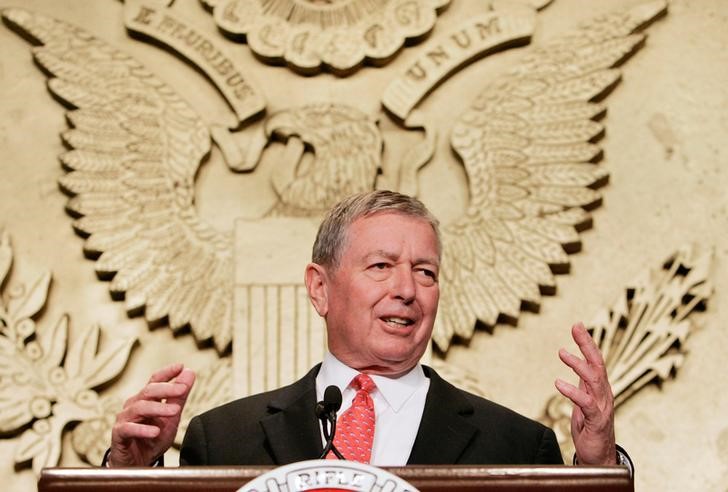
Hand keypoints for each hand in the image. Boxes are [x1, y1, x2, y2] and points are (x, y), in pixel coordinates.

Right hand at [108, 363, 195, 466]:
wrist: (138, 464)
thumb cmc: (153, 439)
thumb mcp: (172, 418)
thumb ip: (180, 397)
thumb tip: (189, 373)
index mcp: (146, 399)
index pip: (154, 381)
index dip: (166, 373)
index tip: (180, 366)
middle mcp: (134, 405)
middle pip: (148, 391)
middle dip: (167, 388)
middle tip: (183, 389)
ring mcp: (124, 419)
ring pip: (140, 407)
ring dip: (159, 408)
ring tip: (175, 411)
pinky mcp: (118, 434)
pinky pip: (128, 428)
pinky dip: (142, 429)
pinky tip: (155, 431)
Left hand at [555, 323, 616, 464]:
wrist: (600, 457)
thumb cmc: (591, 429)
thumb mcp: (584, 402)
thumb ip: (583, 384)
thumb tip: (577, 365)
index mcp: (599, 389)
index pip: (595, 361)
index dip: (587, 343)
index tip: (577, 326)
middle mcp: (604, 394)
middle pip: (598, 364)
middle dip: (587, 344)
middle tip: (576, 327)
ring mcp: (602, 407)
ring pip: (594, 379)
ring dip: (578, 364)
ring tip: (562, 352)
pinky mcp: (597, 420)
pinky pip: (585, 403)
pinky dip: (572, 391)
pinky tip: (559, 383)